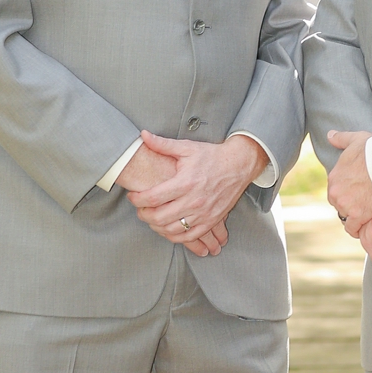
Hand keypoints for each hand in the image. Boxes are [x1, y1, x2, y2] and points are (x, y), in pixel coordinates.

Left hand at [126, 129, 266, 249]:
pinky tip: (168, 229)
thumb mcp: (187, 147)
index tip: (132, 197)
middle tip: (140, 209)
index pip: (152, 198)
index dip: (137, 200)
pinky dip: (175, 237)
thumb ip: (162, 144)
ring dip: (156, 227)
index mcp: (185, 182)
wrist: (239, 165)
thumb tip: (143, 135)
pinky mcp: (211, 221)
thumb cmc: (211, 156)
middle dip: (144, 215)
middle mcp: (194, 201)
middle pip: (159, 218)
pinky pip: (189, 237)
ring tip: (152, 219)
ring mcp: (203, 213)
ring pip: (172, 230)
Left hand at [327, 130, 371, 235]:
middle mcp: (335, 192)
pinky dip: (358, 230)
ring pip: (346, 216)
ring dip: (354, 217)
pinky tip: (363, 230)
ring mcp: (345, 205)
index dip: (346, 192)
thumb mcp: (356, 139)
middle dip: (349, 205)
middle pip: (339, 204)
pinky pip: (353, 228)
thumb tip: (330, 135)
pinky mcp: (358, 215)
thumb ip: (341, 138)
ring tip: (365, 218)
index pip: (336, 189)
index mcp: (334, 177)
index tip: (356, 194)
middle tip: (362, 206)